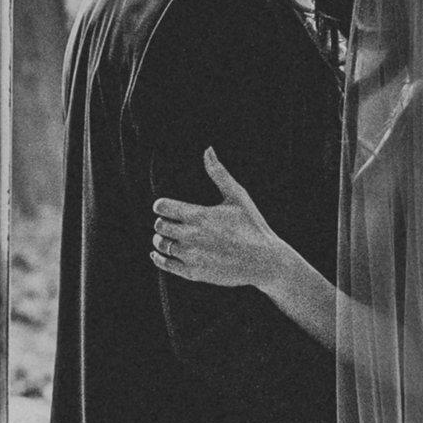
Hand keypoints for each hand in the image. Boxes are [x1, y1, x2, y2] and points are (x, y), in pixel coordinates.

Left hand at [152, 147, 283, 296]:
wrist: (264, 261)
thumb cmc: (252, 226)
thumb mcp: (238, 196)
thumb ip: (219, 173)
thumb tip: (208, 150)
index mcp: (200, 215)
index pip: (163, 206)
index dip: (161, 205)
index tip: (164, 206)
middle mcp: (192, 236)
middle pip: (159, 226)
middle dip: (161, 221)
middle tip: (168, 221)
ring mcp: (192, 255)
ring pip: (161, 245)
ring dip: (160, 239)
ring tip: (166, 236)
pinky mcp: (193, 273)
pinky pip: (165, 264)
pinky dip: (158, 258)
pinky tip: (158, 253)